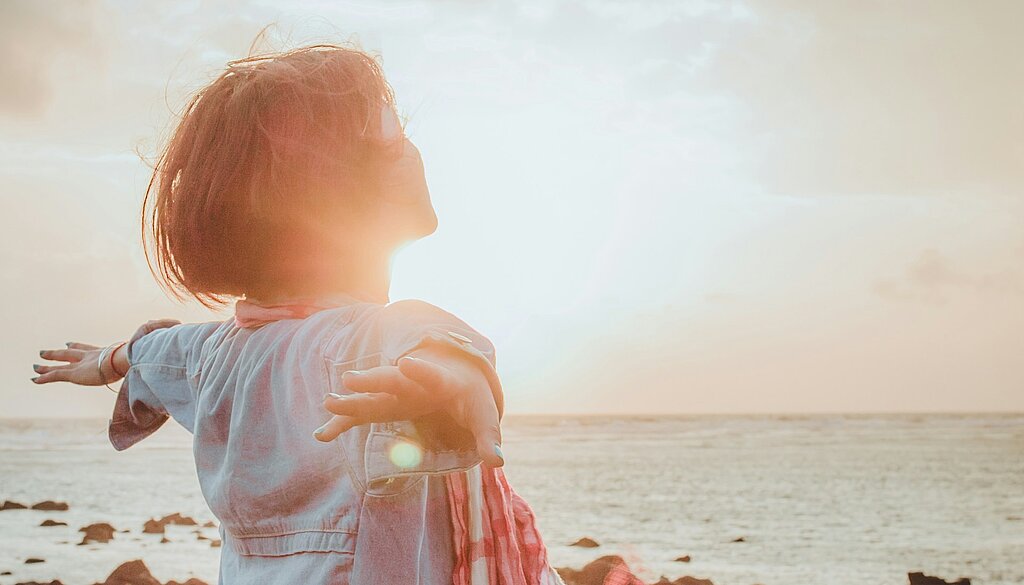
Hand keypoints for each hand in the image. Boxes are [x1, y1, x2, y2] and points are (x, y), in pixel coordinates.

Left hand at [33, 319, 180, 386]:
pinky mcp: (77, 373)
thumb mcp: (156, 342)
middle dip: (61, 352)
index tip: (70, 342)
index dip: (80, 345)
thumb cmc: (146, 352)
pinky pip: (57, 376)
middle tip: (49, 351)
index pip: (91, 348)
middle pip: (73, 352)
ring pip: (61, 363)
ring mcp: (84, 364)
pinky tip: (34, 379)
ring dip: (48, 363)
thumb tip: (179, 324)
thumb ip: (163, 333)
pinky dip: (45, 377)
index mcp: (107, 352)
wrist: (134, 357)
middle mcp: (93, 356)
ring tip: (34, 366)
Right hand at [318, 352, 503, 466]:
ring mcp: (397, 394)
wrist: (457, 375)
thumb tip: (496, 462)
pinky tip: (322, 434)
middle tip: (349, 379)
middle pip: (392, 381)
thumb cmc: (471, 397)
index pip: (431, 375)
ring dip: (351, 400)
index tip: (406, 363)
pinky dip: (344, 422)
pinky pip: (362, 414)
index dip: (421, 370)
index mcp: (442, 382)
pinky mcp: (387, 406)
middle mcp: (414, 383)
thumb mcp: (484, 415)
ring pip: (372, 395)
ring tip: (328, 401)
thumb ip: (489, 438)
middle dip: (372, 380)